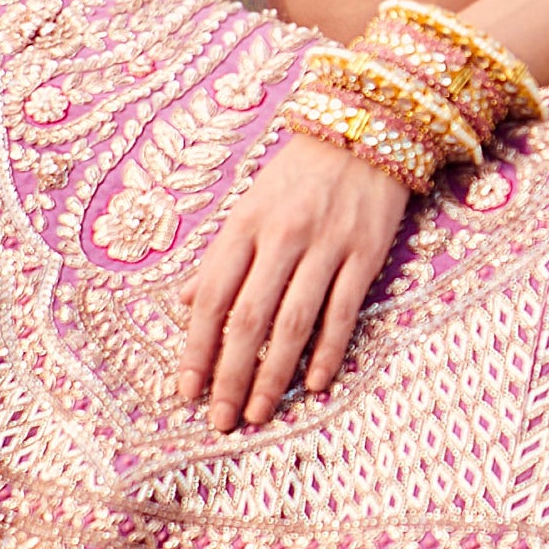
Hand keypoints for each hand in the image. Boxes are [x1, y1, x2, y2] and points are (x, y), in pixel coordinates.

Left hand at [181, 133, 411, 434]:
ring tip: (258, 412)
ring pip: (294, 322)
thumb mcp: (248, 205)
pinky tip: (314, 384)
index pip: (212, 296)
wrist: (365, 129)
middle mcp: (282, 236)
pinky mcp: (366, 253)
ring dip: (274, 374)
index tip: (186, 389)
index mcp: (245, 225)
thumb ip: (218, 256)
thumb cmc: (298, 174)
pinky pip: (343, 311)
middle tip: (220, 419)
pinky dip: (328, 350)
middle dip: (230, 374)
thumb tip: (183, 301)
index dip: (195, 347)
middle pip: (248, 317)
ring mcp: (326, 245)